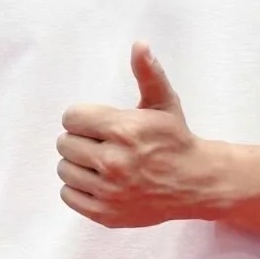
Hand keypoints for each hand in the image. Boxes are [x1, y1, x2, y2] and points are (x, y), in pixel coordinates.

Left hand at [58, 41, 219, 228]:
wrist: (195, 183)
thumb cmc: (175, 139)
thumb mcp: (163, 102)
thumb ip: (148, 73)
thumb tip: (139, 45)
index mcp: (123, 130)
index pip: (70, 118)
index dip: (83, 118)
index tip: (98, 123)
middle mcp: (114, 162)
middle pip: (64, 143)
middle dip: (80, 140)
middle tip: (102, 143)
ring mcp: (109, 191)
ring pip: (64, 169)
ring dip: (78, 164)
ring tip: (100, 162)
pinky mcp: (105, 214)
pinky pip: (68, 195)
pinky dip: (78, 188)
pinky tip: (99, 181)